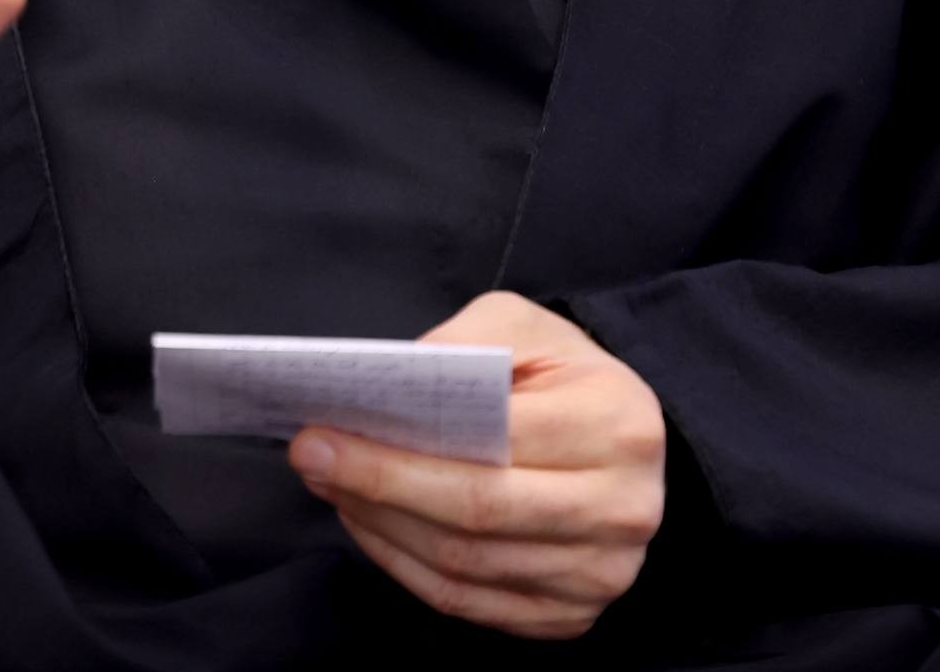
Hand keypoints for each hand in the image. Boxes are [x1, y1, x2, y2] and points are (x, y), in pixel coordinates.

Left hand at [289, 291, 665, 640]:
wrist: (629, 437)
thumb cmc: (567, 373)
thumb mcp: (524, 325)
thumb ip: (464, 344)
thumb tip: (389, 391)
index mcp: (616, 422)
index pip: (492, 446)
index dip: (397, 450)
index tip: (320, 432)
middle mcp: (620, 509)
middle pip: (474, 516)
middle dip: (377, 490)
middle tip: (310, 462)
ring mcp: (599, 573)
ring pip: (465, 568)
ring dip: (383, 530)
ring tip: (332, 489)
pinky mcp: (571, 614)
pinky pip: (470, 605)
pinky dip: (407, 568)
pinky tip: (373, 527)